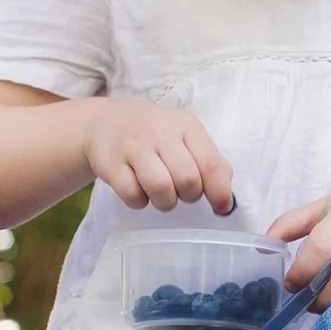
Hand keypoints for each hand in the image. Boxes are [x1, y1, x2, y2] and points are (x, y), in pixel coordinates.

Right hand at [80, 99, 235, 212]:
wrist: (104, 122)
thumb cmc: (153, 133)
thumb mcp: (184, 136)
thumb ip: (209, 161)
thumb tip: (226, 197)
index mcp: (185, 125)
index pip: (210, 163)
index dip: (219, 191)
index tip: (222, 207)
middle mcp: (159, 132)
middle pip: (187, 179)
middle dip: (189, 196)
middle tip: (181, 192)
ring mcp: (133, 147)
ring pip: (160, 187)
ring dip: (166, 202)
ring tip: (162, 194)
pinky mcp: (110, 163)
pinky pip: (132, 195)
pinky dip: (139, 202)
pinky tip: (139, 190)